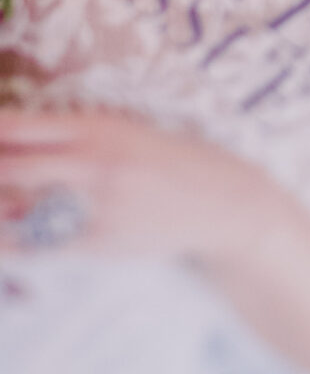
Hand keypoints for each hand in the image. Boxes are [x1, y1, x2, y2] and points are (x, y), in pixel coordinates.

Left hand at [0, 106, 277, 263]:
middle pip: (9, 166)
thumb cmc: (170, 161)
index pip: (18, 127)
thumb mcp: (127, 133)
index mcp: (99, 128)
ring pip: (15, 210)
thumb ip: (75, 140)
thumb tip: (14, 145)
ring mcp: (94, 206)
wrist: (223, 201)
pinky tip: (3, 239)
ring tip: (2, 201)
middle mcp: (93, 164)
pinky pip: (38, 246)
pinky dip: (10, 243)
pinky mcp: (98, 242)